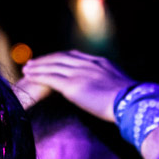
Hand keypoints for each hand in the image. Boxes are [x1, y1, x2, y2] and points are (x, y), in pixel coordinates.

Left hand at [20, 50, 136, 121]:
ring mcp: (80, 73)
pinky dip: (38, 76)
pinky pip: (50, 78)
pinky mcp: (72, 86)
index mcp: (99, 63)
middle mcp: (88, 64)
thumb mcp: (118, 86)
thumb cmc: (129, 100)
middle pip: (61, 58)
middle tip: (33, 62)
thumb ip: (107, 84)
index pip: (75, 56)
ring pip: (53, 66)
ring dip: (38, 66)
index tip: (52, 59)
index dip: (60, 58)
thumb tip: (108, 93)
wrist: (131, 102)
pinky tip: (29, 76)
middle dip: (46, 59)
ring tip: (26, 68)